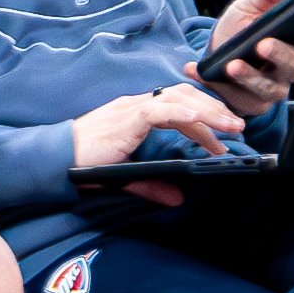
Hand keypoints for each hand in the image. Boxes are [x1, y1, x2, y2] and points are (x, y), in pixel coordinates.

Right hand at [71, 83, 242, 207]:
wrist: (55, 159)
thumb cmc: (84, 164)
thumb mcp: (127, 177)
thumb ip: (152, 186)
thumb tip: (178, 198)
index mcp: (137, 113)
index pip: (178, 103)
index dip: (205, 113)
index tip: (224, 132)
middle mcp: (136, 105)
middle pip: (184, 94)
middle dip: (214, 108)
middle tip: (237, 127)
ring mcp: (132, 109)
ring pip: (178, 99)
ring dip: (208, 112)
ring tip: (230, 127)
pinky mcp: (127, 119)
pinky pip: (161, 111)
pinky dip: (184, 115)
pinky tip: (201, 123)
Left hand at [194, 0, 293, 118]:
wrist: (215, 54)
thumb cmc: (239, 28)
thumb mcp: (248, 6)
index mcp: (293, 41)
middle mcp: (287, 67)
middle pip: (291, 64)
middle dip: (277, 54)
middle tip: (262, 44)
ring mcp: (272, 88)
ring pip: (267, 87)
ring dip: (248, 76)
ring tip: (231, 65)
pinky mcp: (252, 103)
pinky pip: (238, 98)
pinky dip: (219, 85)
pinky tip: (199, 71)